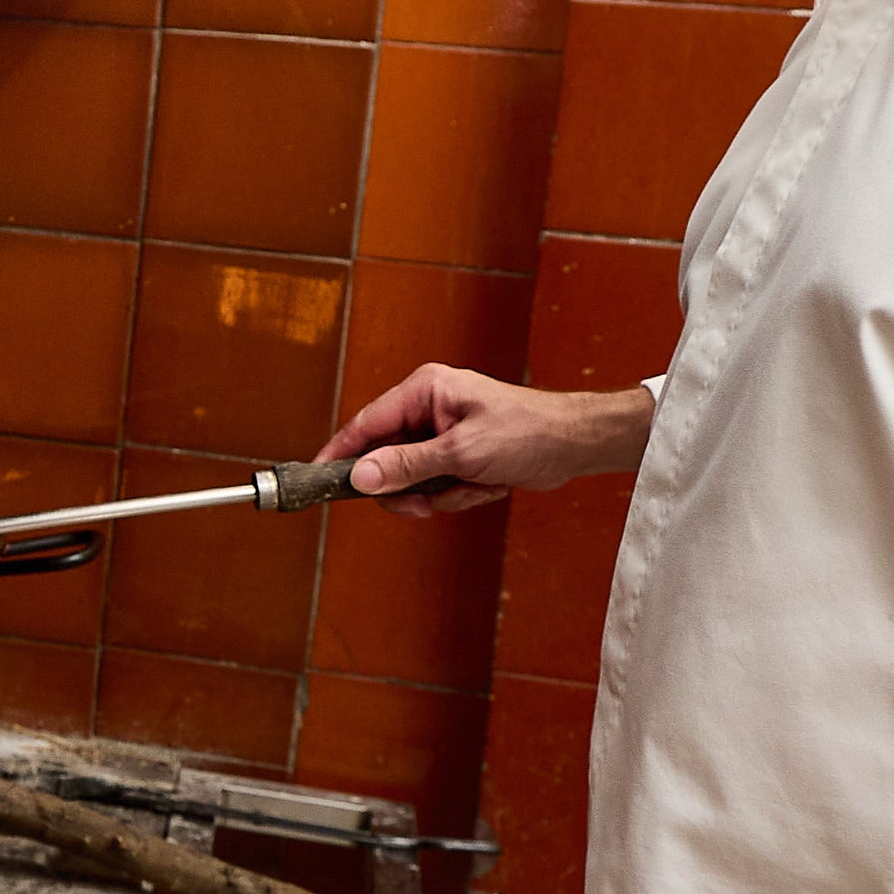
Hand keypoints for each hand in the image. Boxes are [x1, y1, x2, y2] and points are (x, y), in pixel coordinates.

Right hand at [314, 368, 655, 516]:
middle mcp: (428, 407)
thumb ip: (406, 465)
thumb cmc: (527, 432)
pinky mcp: (458, 454)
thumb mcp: (461, 453)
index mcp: (424, 390)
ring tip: (475, 484)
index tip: (318, 479)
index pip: (365, 424)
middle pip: (386, 458)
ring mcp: (443, 432)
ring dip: (443, 492)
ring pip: (413, 478)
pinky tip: (489, 484)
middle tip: (424, 503)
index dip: (340, 454)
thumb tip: (359, 476)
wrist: (575, 444)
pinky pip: (439, 485)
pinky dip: (462, 493)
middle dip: (409, 486)